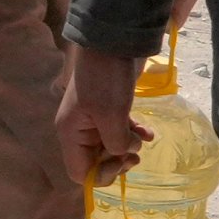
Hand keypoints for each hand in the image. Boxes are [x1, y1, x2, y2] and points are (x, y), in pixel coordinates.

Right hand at [56, 42, 151, 188]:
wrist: (113, 43)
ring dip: (129, 146)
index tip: (123, 161)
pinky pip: (120, 132)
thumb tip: (125, 152)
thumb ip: (115, 142)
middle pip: (96, 162)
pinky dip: (133, 134)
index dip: (102, 174)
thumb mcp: (110, 115)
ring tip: (143, 137)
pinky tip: (147, 130)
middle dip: (118, 160)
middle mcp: (79, 131)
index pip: (80, 172)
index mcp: (71, 134)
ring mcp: (94, 120)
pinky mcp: (109, 110)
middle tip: (135, 152)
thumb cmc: (106, 80)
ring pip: (111, 147)